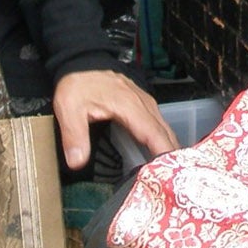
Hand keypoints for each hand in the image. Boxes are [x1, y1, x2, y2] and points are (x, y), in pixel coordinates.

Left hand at [52, 68, 177, 169]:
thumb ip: (75, 135)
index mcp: (132, 108)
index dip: (166, 158)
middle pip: (168, 137)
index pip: (157, 137)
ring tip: (173, 180)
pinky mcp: (145, 107)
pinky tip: (162, 161)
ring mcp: (148, 105)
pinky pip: (161, 128)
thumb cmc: (78, 83)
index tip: (173, 180)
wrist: (80, 60)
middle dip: (175, 161)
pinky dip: (165, 144)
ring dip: (172, 153)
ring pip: (167, 133)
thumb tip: (77, 162)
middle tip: (177, 188)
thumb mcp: (69, 108)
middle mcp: (146, 106)